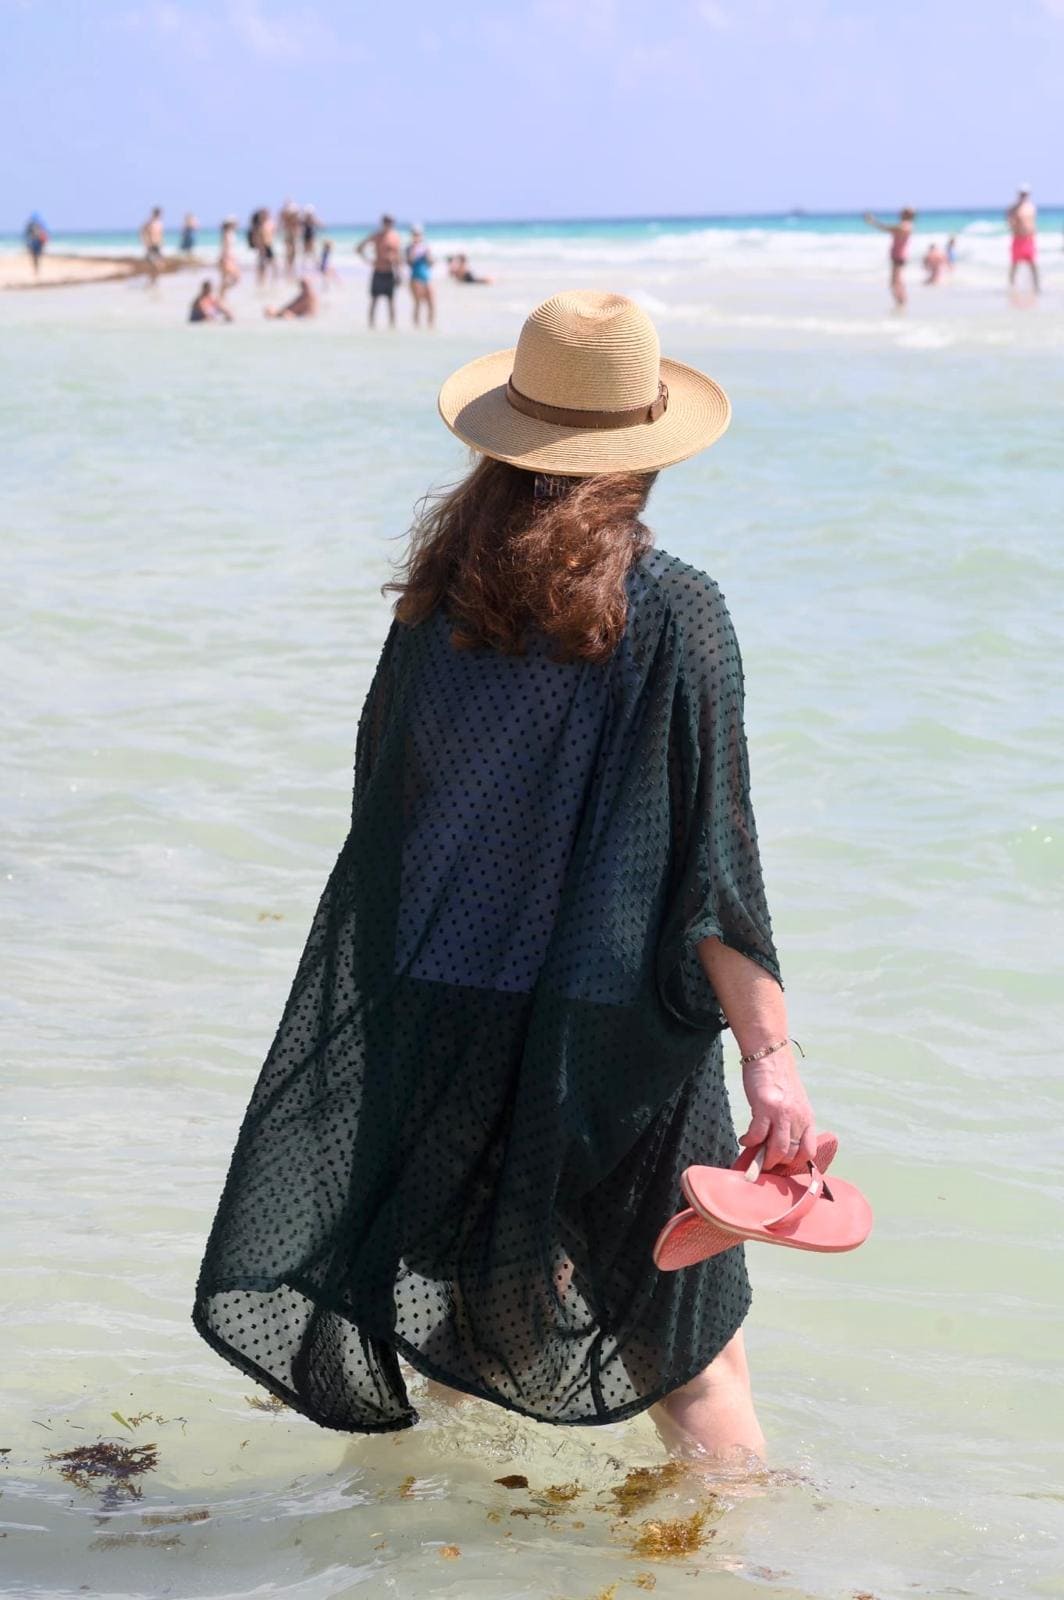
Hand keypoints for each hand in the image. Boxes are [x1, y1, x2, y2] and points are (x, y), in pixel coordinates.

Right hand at [738, 1047, 816, 1172]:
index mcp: (807, 1117)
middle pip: (791, 1154)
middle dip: (777, 1163)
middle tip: (763, 1163)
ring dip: (764, 1159)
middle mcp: (798, 1118)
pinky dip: (749, 1142)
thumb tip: (779, 1144)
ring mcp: (782, 1114)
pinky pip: (757, 1135)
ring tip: (755, 1157)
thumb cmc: (778, 1077)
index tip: (782, 1164)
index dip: (795, 1162)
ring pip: (778, 1149)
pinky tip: (744, 1139)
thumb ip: (791, 1121)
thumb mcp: (794, 1102)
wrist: (769, 1054)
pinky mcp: (764, 1107)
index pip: (809, 1151)